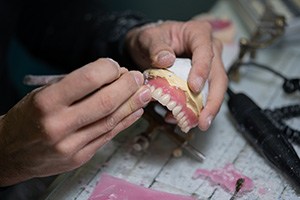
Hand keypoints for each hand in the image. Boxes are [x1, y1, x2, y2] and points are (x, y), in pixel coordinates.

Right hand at [0, 58, 150, 185]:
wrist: (10, 153)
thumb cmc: (27, 118)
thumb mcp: (43, 94)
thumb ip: (76, 87)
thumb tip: (111, 77)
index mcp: (46, 103)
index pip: (88, 79)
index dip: (108, 69)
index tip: (114, 66)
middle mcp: (59, 125)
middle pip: (106, 102)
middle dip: (128, 86)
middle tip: (137, 77)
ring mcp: (71, 145)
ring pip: (111, 121)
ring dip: (132, 104)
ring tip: (143, 93)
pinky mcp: (80, 157)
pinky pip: (108, 136)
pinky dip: (125, 121)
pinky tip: (135, 111)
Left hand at [125, 20, 227, 130]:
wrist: (147, 47)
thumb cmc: (151, 39)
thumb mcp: (148, 38)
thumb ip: (155, 47)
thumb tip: (166, 60)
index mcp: (198, 34)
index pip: (205, 51)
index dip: (202, 70)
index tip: (193, 87)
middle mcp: (209, 50)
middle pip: (217, 76)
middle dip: (212, 100)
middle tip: (203, 119)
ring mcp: (207, 66)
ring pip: (214, 90)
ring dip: (206, 110)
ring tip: (196, 124)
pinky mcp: (201, 80)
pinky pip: (202, 97)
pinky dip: (194, 110)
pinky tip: (182, 119)